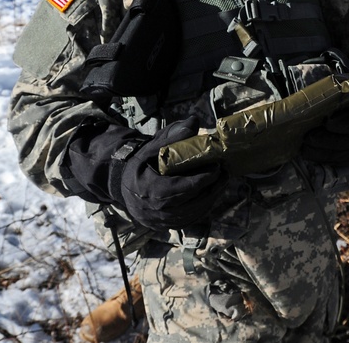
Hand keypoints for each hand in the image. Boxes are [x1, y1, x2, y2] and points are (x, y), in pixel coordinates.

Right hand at [66, 118, 224, 230]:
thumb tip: (194, 121)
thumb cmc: (141, 163)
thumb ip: (172, 136)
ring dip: (210, 199)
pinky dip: (202, 208)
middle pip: (190, 204)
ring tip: (222, 182)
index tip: (217, 168)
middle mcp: (153, 210)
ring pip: (191, 214)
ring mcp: (158, 220)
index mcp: (148, 189)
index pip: (180, 188)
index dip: (201, 180)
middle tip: (225, 174)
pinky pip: (188, 220)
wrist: (123, 184)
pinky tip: (211, 194)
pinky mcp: (164, 226)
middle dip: (211, 189)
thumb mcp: (151, 147)